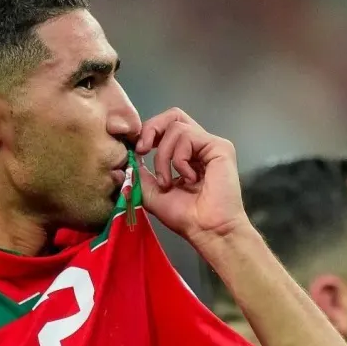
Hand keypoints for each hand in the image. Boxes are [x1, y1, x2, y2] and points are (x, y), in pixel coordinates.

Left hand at [134, 108, 249, 243]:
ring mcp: (209, 144)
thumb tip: (126, 156)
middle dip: (151, 129)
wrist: (205, 229)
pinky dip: (179, 159)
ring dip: (164, 157)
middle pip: (173, 115)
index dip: (147, 132)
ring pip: (176, 127)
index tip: (136, 151)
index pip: (165, 126)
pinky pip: (188, 136)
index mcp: (184, 153)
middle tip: (142, 150)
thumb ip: (139, 171)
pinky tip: (188, 179)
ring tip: (169, 182)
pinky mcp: (220, 146)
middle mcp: (198, 145)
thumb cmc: (183, 216)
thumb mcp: (150, 191)